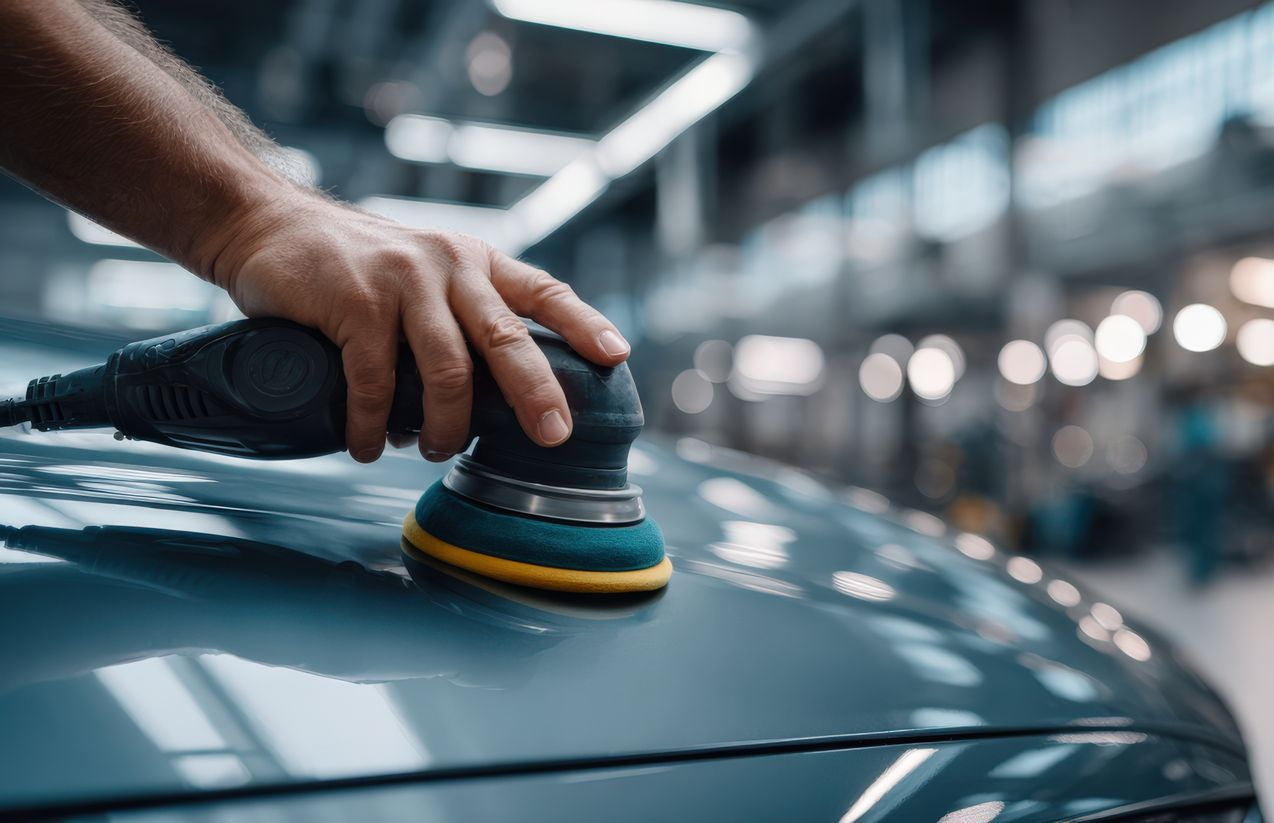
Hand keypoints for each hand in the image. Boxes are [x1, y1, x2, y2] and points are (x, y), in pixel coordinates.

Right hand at [204, 193, 630, 462]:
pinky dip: (375, 426)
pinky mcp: (354, 302)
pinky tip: (368, 445)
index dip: (584, 324)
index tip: (617, 357)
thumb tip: (494, 397)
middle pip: (507, 338)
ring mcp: (402, 282)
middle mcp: (448, 265)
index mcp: (475, 262)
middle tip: (553, 437)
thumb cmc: (354, 266)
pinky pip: (377, 382)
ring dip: (445, 427)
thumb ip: (458, 315)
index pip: (543, 291)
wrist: (267, 225)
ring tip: (432, 450)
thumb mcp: (423, 273)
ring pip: (448, 371)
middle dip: (536, 394)